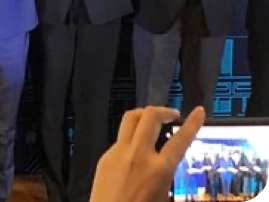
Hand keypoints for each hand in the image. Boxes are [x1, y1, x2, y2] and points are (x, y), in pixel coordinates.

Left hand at [90, 105, 204, 201]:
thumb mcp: (163, 196)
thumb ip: (164, 173)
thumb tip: (163, 159)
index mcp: (159, 170)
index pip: (180, 140)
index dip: (192, 124)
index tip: (199, 111)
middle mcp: (139, 155)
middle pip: (150, 116)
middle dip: (163, 110)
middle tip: (172, 114)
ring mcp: (118, 152)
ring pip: (131, 118)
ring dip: (144, 115)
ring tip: (153, 121)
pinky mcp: (105, 156)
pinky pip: (121, 139)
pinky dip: (131, 138)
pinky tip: (135, 151)